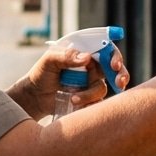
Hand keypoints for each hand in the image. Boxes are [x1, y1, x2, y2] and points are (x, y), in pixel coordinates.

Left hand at [9, 44, 130, 119]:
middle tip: (119, 82)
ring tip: (73, 99)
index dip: (114, 56)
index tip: (114, 65)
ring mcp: (90, 83)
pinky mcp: (89, 98)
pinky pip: (98, 102)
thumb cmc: (41, 74)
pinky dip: (90, 104)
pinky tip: (76, 105)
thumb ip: (66, 56)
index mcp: (84, 53)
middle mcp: (91, 67)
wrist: (35, 97)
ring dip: (90, 94)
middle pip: (113, 68)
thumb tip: (87, 57)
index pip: (105, 49)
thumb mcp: (49, 61)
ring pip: (102, 88)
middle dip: (120, 75)